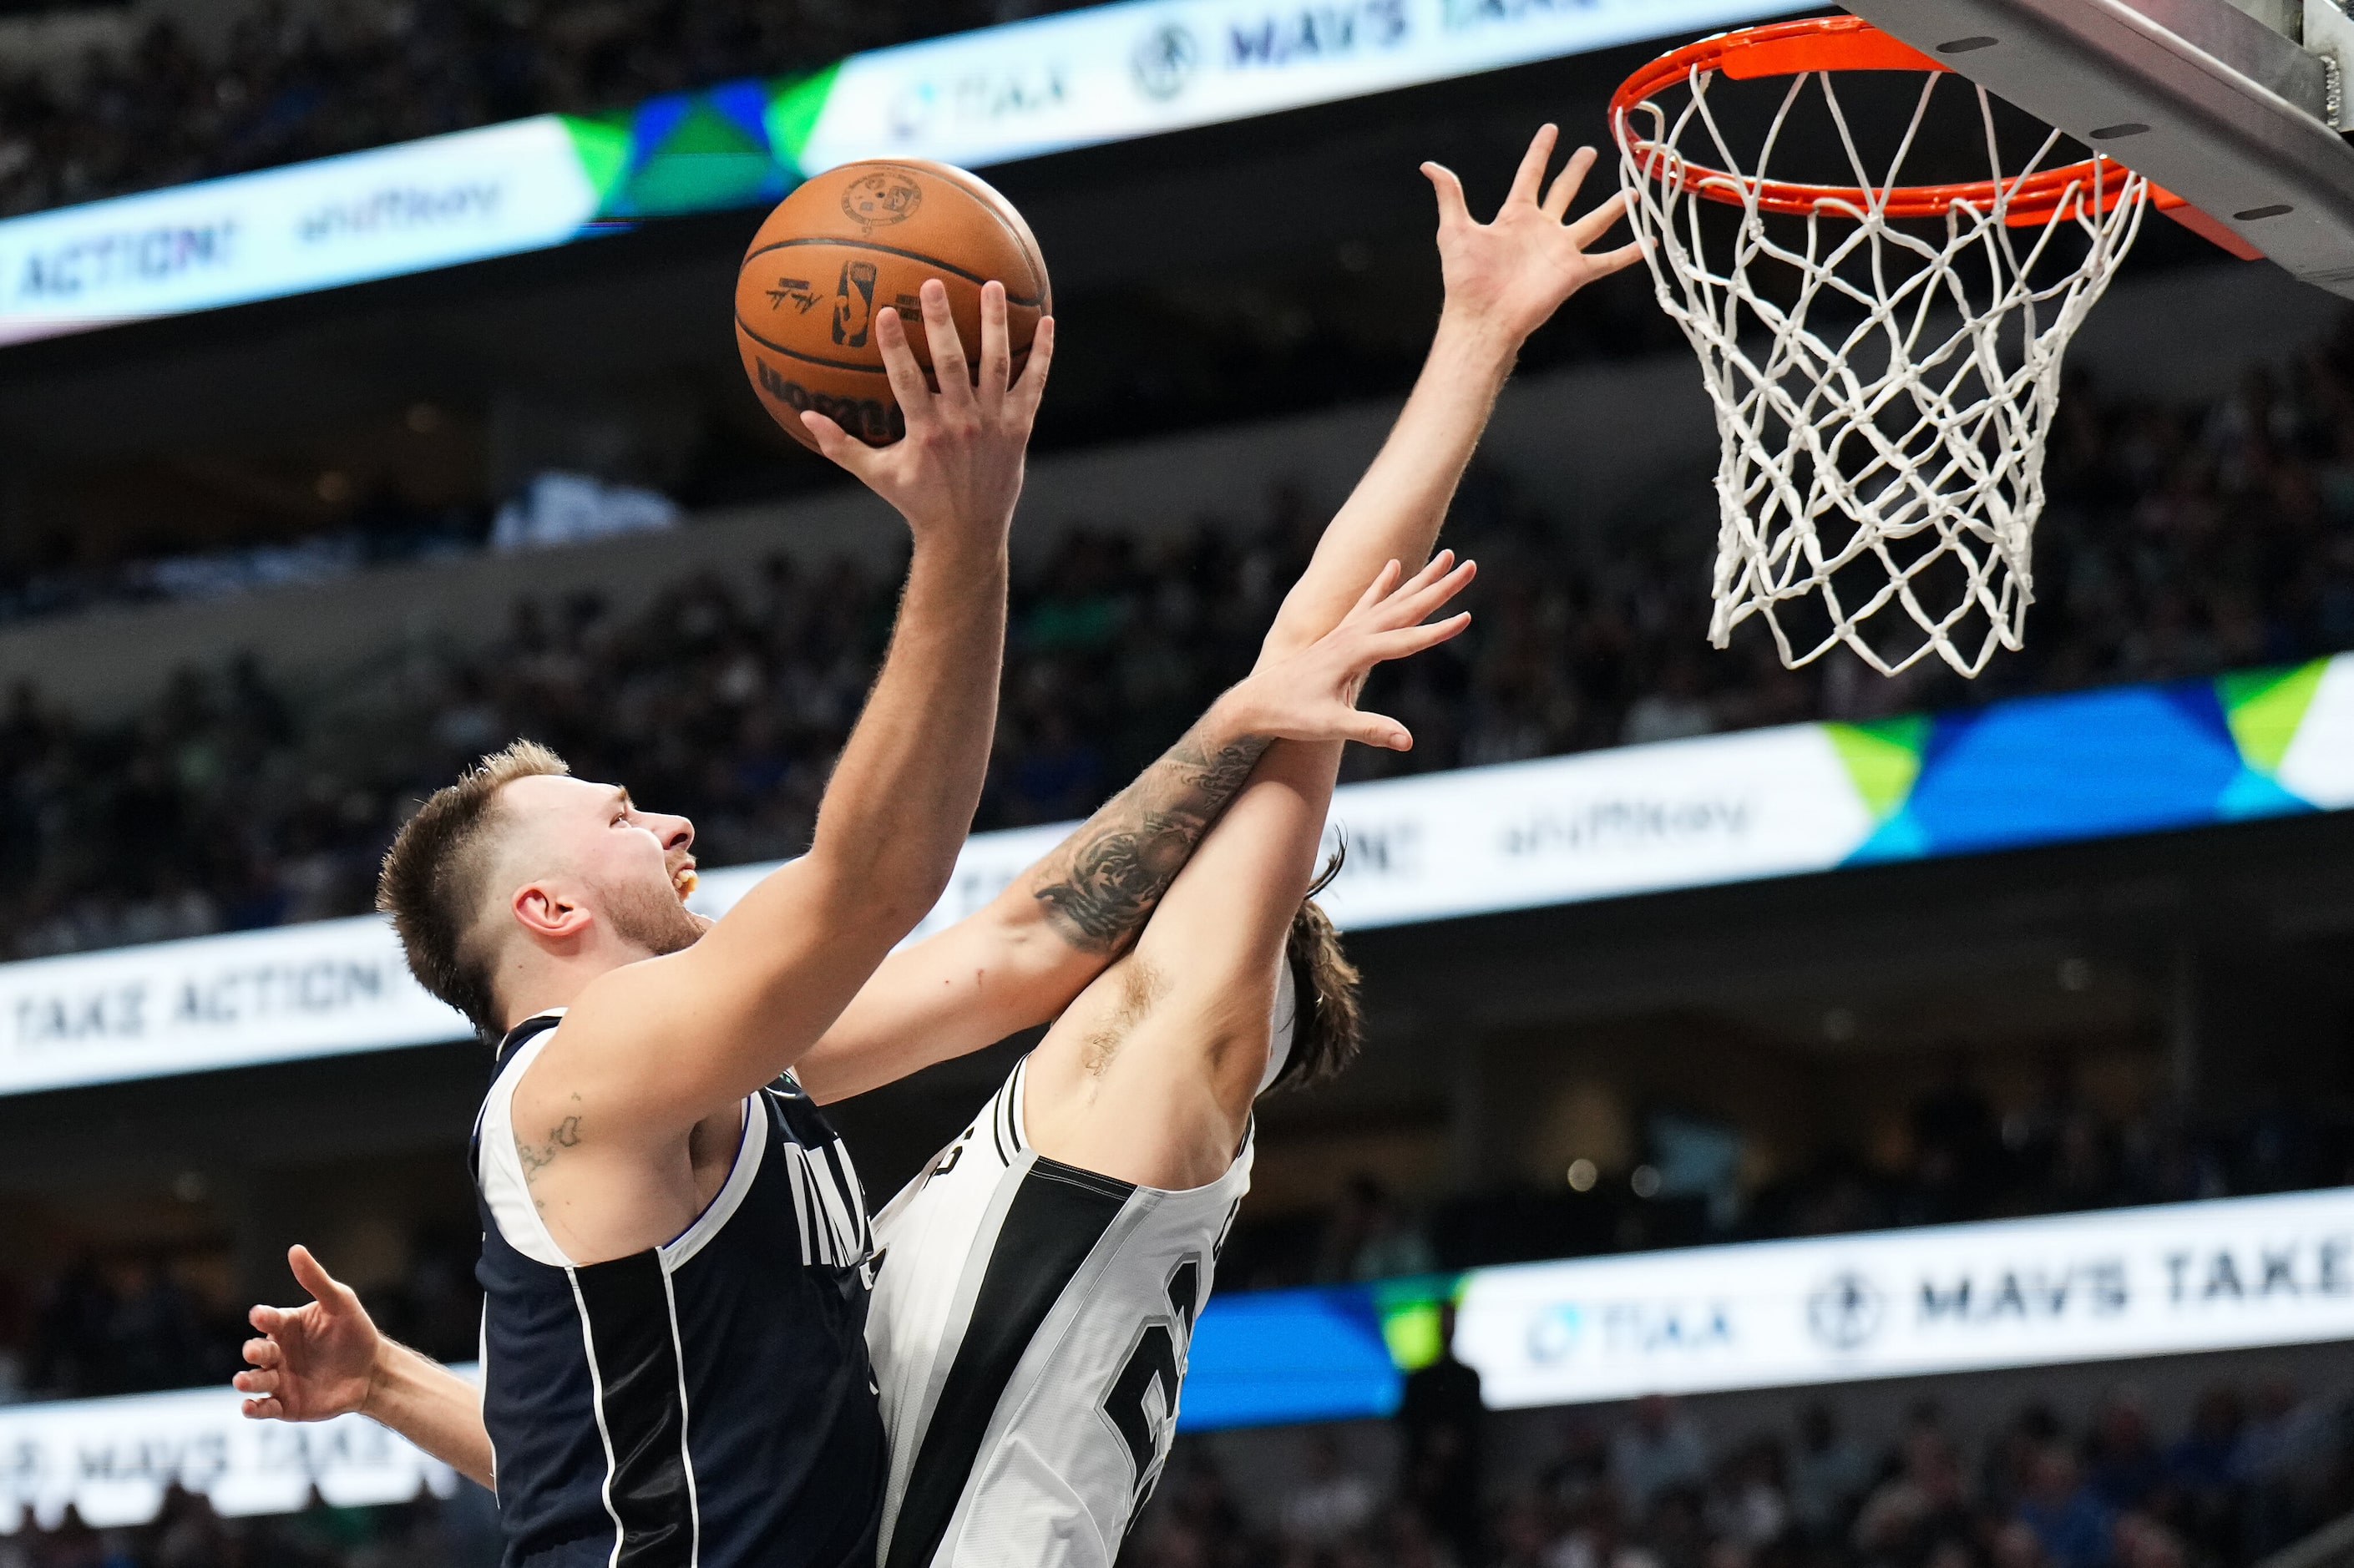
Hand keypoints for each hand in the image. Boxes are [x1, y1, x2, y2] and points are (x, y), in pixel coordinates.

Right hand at [235, 1244, 380, 1422]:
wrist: (373, 1372)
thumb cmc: (355, 1332)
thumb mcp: (340, 1302)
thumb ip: (316, 1279)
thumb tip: (295, 1249)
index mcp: (286, 1326)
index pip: (268, 1319)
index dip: (263, 1317)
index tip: (261, 1316)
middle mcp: (277, 1353)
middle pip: (256, 1352)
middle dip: (253, 1351)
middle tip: (257, 1352)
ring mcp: (279, 1379)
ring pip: (254, 1381)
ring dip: (247, 1381)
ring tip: (243, 1381)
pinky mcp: (285, 1405)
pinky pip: (263, 1408)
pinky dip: (253, 1408)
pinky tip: (250, 1406)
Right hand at [801, 277, 1054, 550]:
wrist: (968, 532)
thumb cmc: (917, 501)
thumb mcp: (876, 475)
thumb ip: (840, 445)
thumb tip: (804, 416)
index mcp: (926, 431)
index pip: (906, 379)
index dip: (896, 345)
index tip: (886, 311)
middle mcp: (962, 423)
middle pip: (953, 363)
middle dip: (942, 321)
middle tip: (933, 284)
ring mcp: (994, 423)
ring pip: (997, 364)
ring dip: (995, 324)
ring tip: (992, 285)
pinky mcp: (1020, 427)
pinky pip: (1034, 384)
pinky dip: (1043, 354)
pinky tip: (1047, 321)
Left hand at [1231, 552, 1475, 750]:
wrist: (1253, 703)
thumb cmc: (1291, 715)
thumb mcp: (1332, 727)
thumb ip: (1371, 731)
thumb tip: (1408, 741)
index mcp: (1355, 653)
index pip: (1407, 640)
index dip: (1439, 631)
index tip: (1468, 617)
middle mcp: (1353, 634)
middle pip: (1406, 606)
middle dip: (1441, 587)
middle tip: (1471, 565)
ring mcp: (1346, 632)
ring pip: (1392, 599)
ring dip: (1421, 578)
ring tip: (1448, 555)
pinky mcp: (1340, 636)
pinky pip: (1367, 603)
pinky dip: (1382, 584)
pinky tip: (1393, 565)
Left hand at [1423, 125, 1642, 344]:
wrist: (1482, 317)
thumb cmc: (1465, 278)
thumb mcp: (1454, 230)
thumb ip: (1449, 195)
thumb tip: (1429, 165)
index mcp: (1514, 216)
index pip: (1530, 175)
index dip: (1540, 152)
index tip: (1551, 129)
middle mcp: (1541, 229)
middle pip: (1564, 192)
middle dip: (1576, 171)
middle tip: (1590, 151)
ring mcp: (1560, 250)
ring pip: (1594, 222)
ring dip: (1614, 207)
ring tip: (1633, 190)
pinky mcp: (1574, 272)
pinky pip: (1607, 261)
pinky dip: (1629, 253)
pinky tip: (1649, 242)